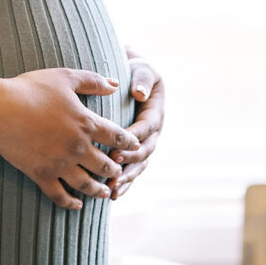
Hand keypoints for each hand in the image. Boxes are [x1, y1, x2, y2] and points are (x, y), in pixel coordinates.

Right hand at [0, 68, 140, 210]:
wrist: (0, 109)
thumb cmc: (31, 89)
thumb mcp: (64, 77)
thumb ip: (92, 80)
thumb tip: (114, 84)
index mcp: (85, 123)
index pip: (117, 137)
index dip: (129, 142)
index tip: (134, 146)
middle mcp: (77, 147)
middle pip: (106, 165)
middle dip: (115, 169)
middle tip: (118, 170)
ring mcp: (60, 164)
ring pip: (87, 185)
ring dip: (99, 190)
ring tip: (105, 192)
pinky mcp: (42, 175)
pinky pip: (60, 196)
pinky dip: (71, 203)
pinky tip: (77, 204)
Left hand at [108, 47, 164, 200]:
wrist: (132, 76)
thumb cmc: (136, 71)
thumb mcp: (143, 70)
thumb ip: (142, 79)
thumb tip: (140, 93)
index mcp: (155, 114)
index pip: (146, 128)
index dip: (133, 139)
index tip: (116, 148)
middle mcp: (152, 133)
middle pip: (143, 152)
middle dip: (128, 162)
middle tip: (111, 168)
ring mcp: (144, 144)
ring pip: (138, 166)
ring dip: (126, 178)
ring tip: (111, 189)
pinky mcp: (134, 152)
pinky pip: (132, 170)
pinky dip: (124, 182)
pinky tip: (113, 194)